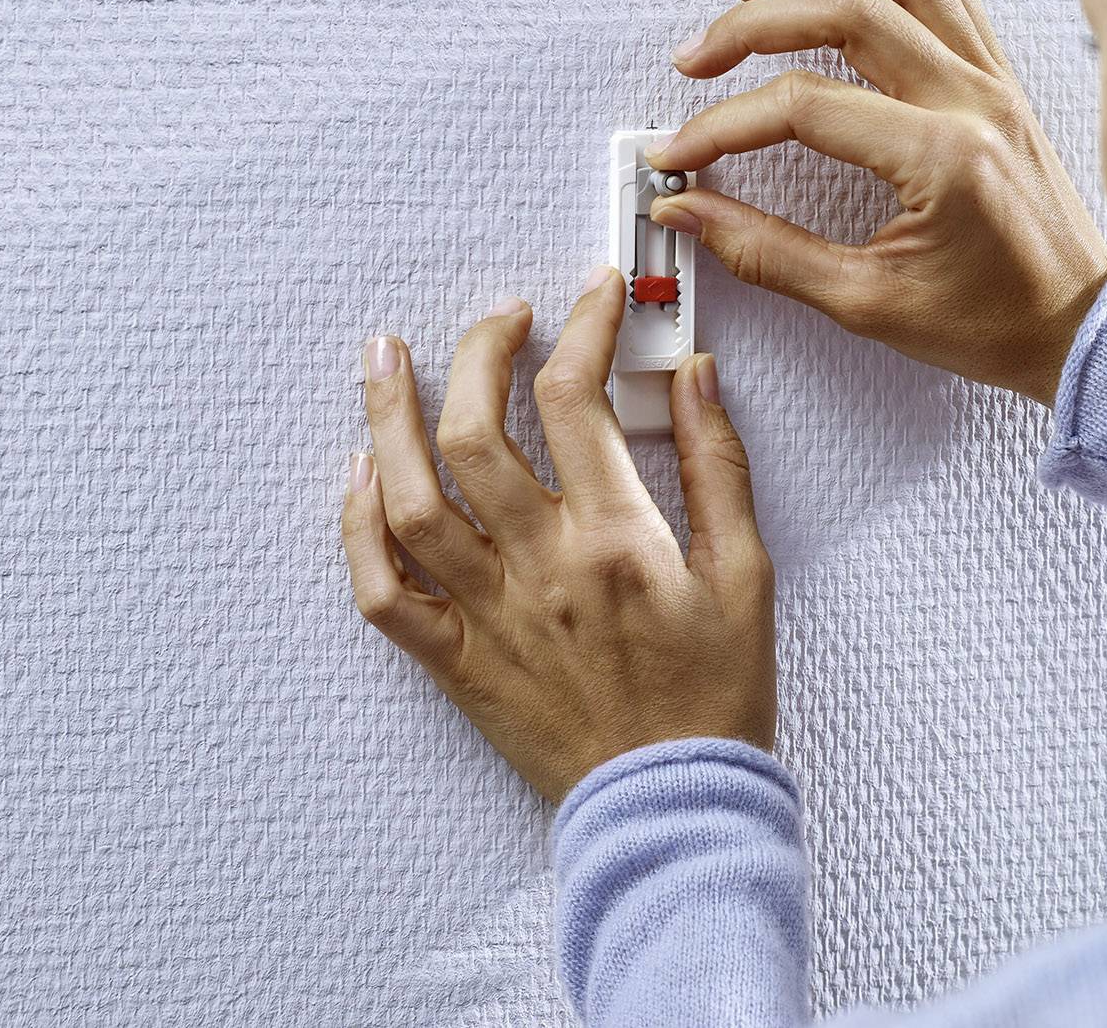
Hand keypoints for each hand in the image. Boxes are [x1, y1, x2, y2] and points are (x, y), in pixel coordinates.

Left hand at [340, 268, 775, 803]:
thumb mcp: (746, 574)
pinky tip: (362, 476)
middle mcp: (542, 571)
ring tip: (384, 359)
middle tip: (497, 316)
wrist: (673, 811)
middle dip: (477, 352)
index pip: (578, 399)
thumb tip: (694, 375)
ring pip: (410, 503)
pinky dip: (359, 529)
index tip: (593, 296)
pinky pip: (385, 594)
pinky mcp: (457, 663)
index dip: (583, 326)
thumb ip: (719, 466)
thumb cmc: (713, 699)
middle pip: (476, 433)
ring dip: (387, 420)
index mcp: (618, 541)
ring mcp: (489, 617)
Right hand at [650, 0, 1106, 407]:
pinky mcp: (1001, 78)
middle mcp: (975, 100)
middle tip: (697, 57)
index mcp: (944, 158)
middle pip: (848, 8)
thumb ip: (767, 252)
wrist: (1080, 331)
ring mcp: (995, 80)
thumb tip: (692, 211)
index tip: (681, 152)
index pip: (806, 106)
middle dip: (754, 23)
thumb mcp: (867, 303)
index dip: (725, 124)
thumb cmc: (996, 324)